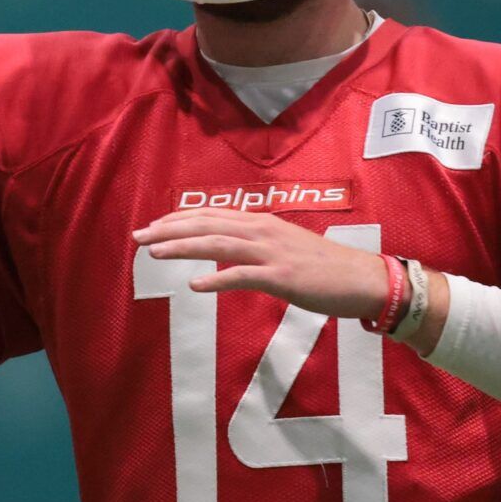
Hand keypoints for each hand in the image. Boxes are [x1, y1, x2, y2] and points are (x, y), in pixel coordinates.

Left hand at [134, 207, 389, 319]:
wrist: (361, 279)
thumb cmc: (323, 267)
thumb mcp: (284, 247)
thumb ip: (254, 246)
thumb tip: (226, 251)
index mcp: (261, 223)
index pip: (212, 215)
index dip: (179, 219)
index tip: (152, 226)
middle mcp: (263, 231)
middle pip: (208, 225)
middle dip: (170, 230)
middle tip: (139, 237)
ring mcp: (272, 252)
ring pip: (218, 244)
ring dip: (183, 248)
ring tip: (154, 254)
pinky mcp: (282, 276)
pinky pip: (243, 276)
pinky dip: (217, 279)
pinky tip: (194, 286)